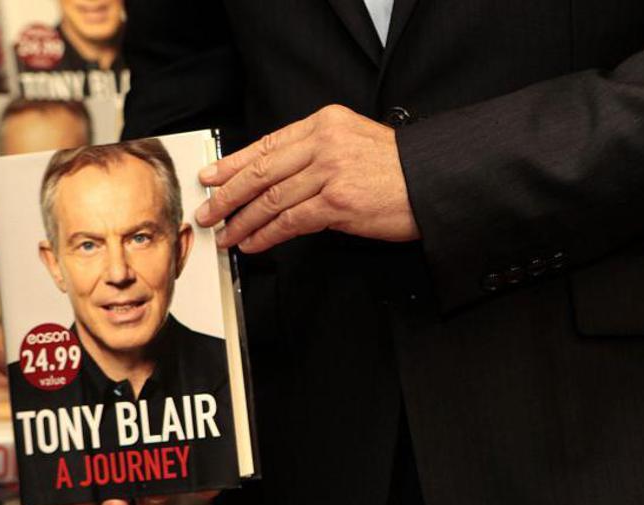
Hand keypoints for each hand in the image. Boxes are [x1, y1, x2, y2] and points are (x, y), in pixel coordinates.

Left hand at [196, 104, 418, 251]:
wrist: (435, 182)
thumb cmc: (400, 170)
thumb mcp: (355, 143)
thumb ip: (318, 153)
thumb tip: (277, 180)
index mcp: (325, 123)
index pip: (267, 144)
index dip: (233, 163)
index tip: (212, 177)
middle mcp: (324, 142)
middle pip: (261, 170)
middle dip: (227, 194)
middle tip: (209, 211)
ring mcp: (330, 171)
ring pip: (271, 198)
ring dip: (243, 220)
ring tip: (227, 234)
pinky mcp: (338, 201)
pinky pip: (290, 220)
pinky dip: (267, 234)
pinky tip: (255, 242)